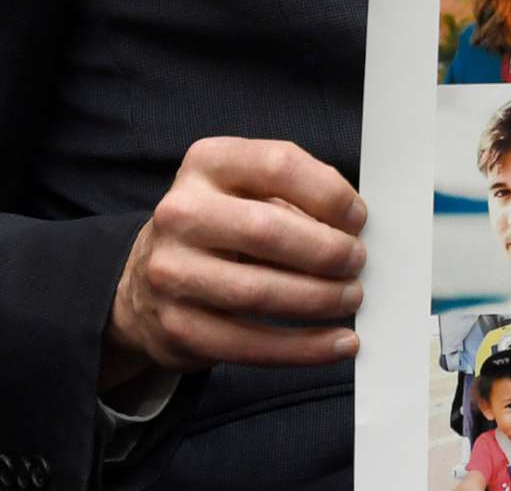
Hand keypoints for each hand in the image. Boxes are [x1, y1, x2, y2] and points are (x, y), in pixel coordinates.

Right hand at [104, 138, 365, 386]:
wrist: (152, 279)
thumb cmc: (225, 226)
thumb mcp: (250, 190)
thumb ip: (297, 196)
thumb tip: (353, 227)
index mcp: (208, 163)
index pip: (279, 165)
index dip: (330, 194)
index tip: (358, 219)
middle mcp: (180, 213)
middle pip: (267, 231)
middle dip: (326, 251)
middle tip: (358, 262)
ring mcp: (170, 272)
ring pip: (258, 293)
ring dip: (319, 300)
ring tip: (351, 298)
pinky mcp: (175, 327)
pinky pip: (248, 345)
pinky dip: (303, 348)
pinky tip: (338, 344)